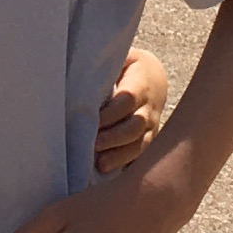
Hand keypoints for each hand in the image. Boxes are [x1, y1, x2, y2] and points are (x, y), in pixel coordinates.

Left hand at [91, 44, 168, 174]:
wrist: (154, 79)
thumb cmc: (126, 66)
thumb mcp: (120, 57)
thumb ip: (104, 64)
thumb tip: (78, 70)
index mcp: (141, 83)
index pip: (128, 99)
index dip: (111, 112)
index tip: (92, 118)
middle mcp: (149, 108)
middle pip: (135, 125)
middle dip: (114, 137)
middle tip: (93, 145)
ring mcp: (152, 127)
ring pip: (141, 144)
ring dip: (120, 155)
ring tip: (101, 165)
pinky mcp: (149, 141)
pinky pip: (142, 157)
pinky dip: (127, 165)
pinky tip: (112, 175)